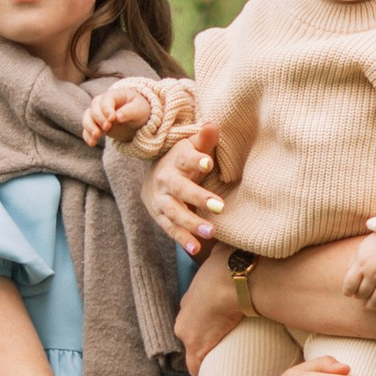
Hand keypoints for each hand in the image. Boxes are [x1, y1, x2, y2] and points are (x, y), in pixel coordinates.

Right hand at [81, 83, 153, 146]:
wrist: (139, 121)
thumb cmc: (140, 111)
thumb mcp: (139, 110)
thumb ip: (129, 111)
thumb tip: (118, 116)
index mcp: (115, 96)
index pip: (106, 99)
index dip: (107, 109)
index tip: (112, 119)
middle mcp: (103, 103)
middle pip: (94, 107)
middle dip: (98, 118)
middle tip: (107, 127)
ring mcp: (99, 114)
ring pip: (87, 117)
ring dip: (89, 127)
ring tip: (96, 136)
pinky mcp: (97, 126)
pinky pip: (87, 129)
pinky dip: (87, 136)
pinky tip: (92, 143)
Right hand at [147, 121, 225, 248]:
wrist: (154, 177)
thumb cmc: (183, 160)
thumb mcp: (192, 147)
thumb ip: (204, 139)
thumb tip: (212, 125)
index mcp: (176, 160)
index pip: (186, 158)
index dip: (197, 160)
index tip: (209, 163)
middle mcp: (166, 180)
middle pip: (180, 189)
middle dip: (198, 197)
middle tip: (220, 206)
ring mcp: (161, 200)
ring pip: (175, 212)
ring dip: (192, 223)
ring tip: (211, 232)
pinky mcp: (160, 217)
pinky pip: (171, 229)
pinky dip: (183, 240)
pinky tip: (196, 249)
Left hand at [175, 250, 241, 372]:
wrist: (231, 277)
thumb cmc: (230, 264)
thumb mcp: (221, 257)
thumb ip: (222, 256)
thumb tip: (234, 244)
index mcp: (189, 300)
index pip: (191, 318)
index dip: (202, 325)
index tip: (214, 328)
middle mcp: (183, 318)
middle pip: (189, 337)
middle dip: (201, 343)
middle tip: (220, 347)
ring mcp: (189, 335)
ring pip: (192, 354)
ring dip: (203, 359)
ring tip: (219, 364)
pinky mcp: (199, 347)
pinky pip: (196, 367)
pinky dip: (203, 371)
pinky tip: (214, 375)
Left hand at [346, 230, 375, 314]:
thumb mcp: (360, 250)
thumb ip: (353, 264)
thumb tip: (349, 281)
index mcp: (361, 265)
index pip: (349, 286)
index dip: (348, 292)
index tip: (349, 293)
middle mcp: (374, 273)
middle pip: (362, 294)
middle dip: (359, 297)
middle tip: (360, 296)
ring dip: (371, 306)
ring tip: (369, 308)